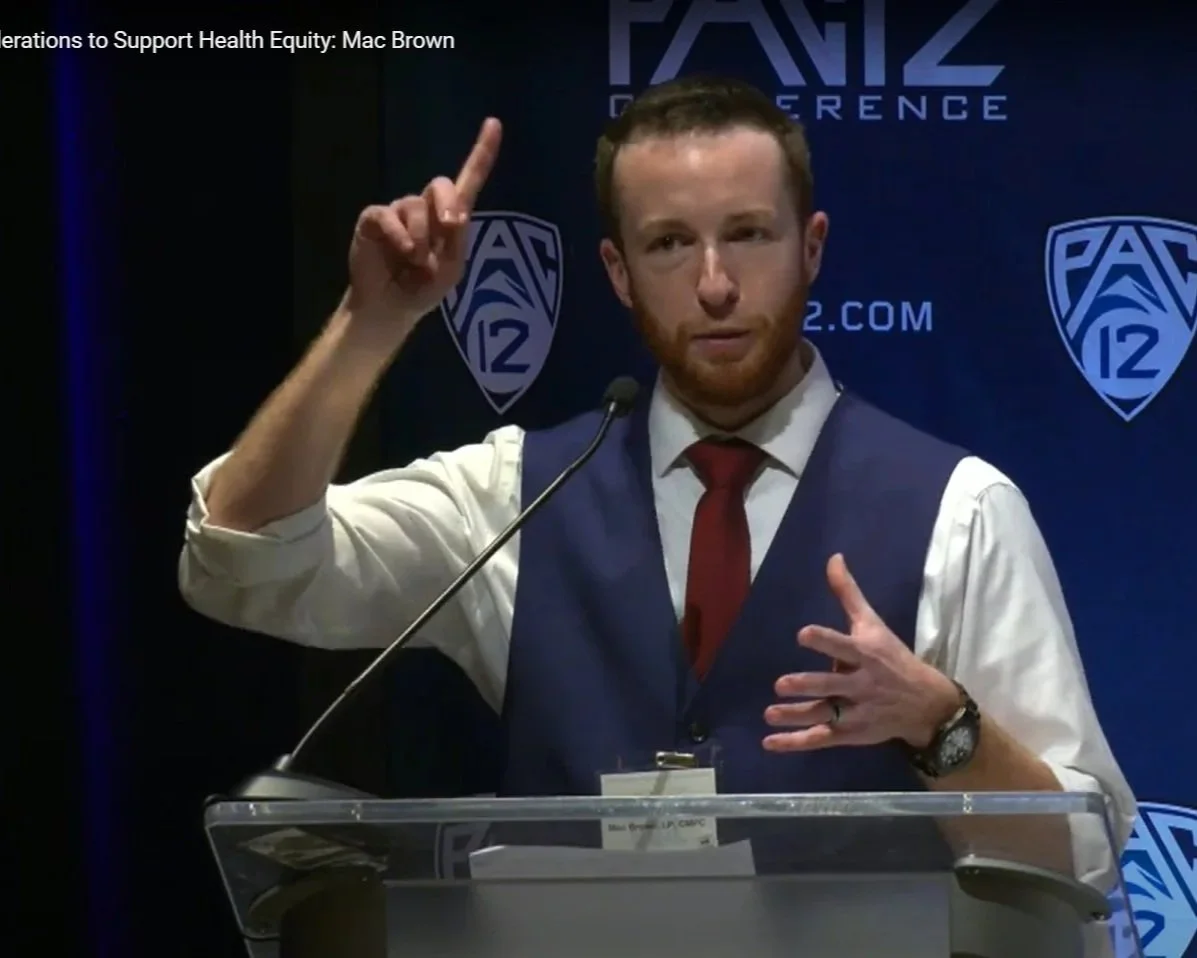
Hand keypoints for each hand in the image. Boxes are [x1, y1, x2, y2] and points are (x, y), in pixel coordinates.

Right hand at [345, 117, 502, 326]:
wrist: (392, 308)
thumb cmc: (424, 289)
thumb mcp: (451, 268)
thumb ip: (456, 239)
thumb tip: (447, 218)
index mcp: (450, 218)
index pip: (469, 180)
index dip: (482, 152)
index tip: (494, 123)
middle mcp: (425, 208)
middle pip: (440, 184)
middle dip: (447, 204)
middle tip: (450, 228)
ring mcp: (399, 211)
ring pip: (415, 205)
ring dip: (421, 236)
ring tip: (416, 261)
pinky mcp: (375, 219)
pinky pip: (388, 215)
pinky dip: (399, 234)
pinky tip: (403, 251)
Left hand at [763, 553, 960, 751]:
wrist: (926, 704)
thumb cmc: (892, 658)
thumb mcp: (873, 624)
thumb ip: (849, 593)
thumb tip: (833, 557)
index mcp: (865, 654)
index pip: (843, 646)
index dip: (824, 641)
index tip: (803, 634)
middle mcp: (861, 684)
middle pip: (832, 685)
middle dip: (808, 686)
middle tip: (781, 684)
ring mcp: (856, 711)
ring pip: (824, 714)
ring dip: (796, 716)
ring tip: (770, 714)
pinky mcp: (850, 733)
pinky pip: (821, 738)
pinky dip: (796, 742)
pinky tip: (770, 742)